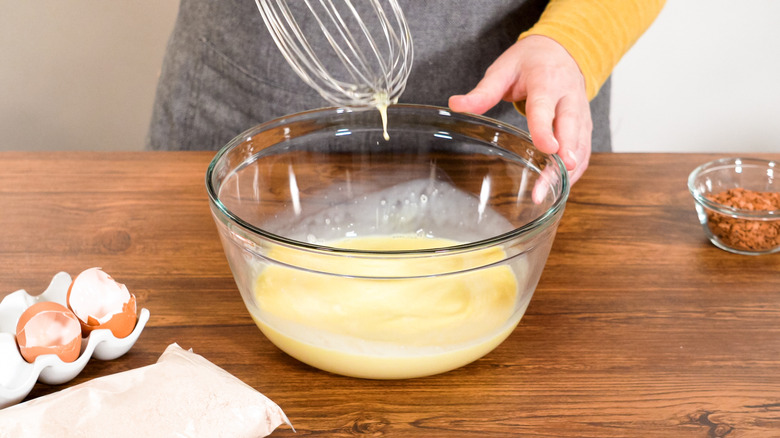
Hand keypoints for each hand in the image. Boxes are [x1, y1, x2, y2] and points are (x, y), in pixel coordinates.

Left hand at [448, 35, 591, 183]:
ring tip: (549, 192)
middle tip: (553, 178)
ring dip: (569, 169)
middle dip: (564, 155)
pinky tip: (559, 187)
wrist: (561, 50)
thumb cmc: (529, 62)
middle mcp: (569, 97)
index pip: (545, 108)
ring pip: (580, 143)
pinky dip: (575, 170)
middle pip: (570, 128)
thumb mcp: (502, 70)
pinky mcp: (584, 125)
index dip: (546, 129)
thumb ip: (483, 92)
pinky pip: (584, 149)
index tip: (547, 148)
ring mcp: (581, 112)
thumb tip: (455, 105)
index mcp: (547, 81)